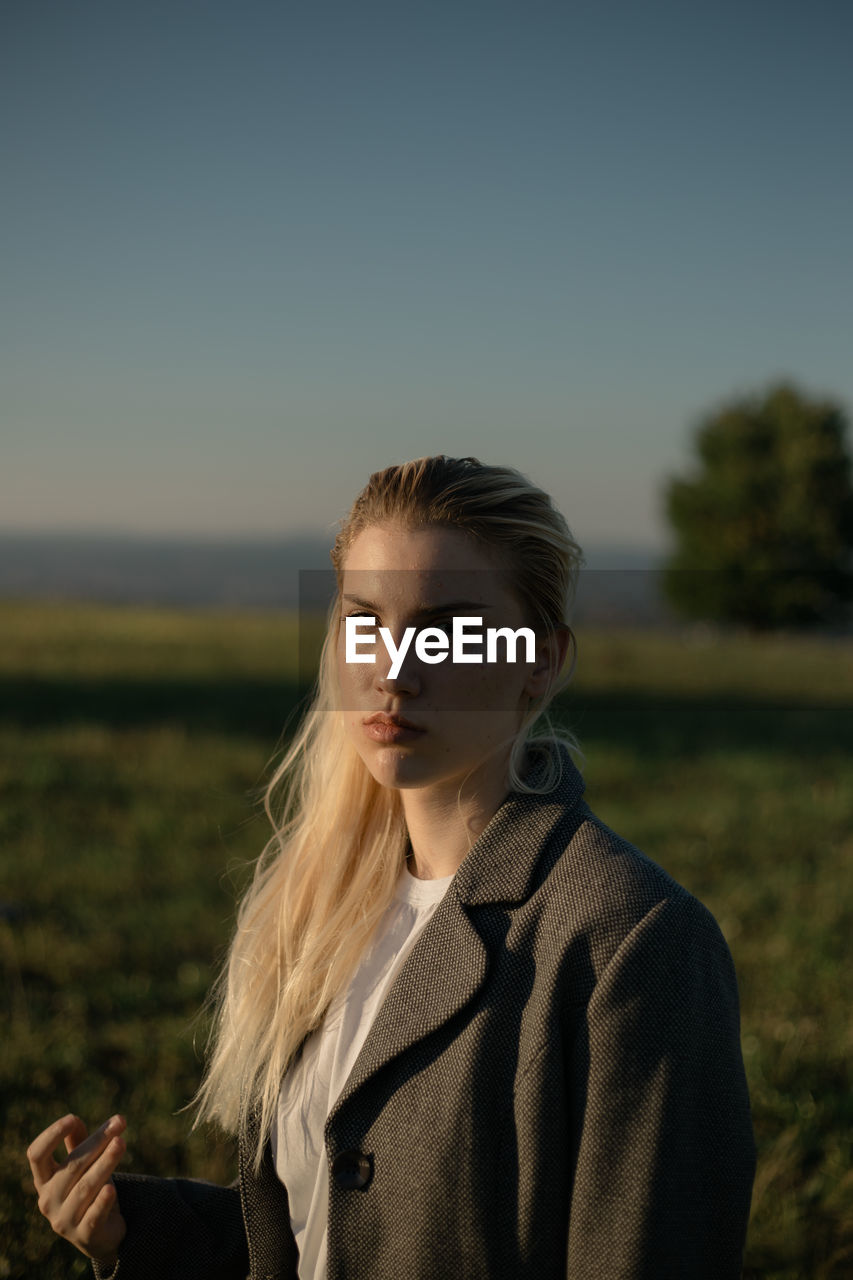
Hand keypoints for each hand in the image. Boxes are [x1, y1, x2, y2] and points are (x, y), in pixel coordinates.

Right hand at [27, 1113, 127, 1266]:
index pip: (37, 1155)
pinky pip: (94, 1215)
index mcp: (44, 1180)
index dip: (51, 1135)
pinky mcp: (85, 1235)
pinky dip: (102, 1202)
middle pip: (71, 1166)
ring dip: (105, 1163)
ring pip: (86, 1187)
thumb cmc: (88, 1190)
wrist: (100, 1234)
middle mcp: (49, 1200)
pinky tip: (111, 1190)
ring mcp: (65, 1220)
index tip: (72, 1118)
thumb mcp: (82, 1166)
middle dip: (97, 1143)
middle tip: (119, 1123)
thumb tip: (75, 1120)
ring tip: (121, 1143)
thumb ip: (78, 1143)